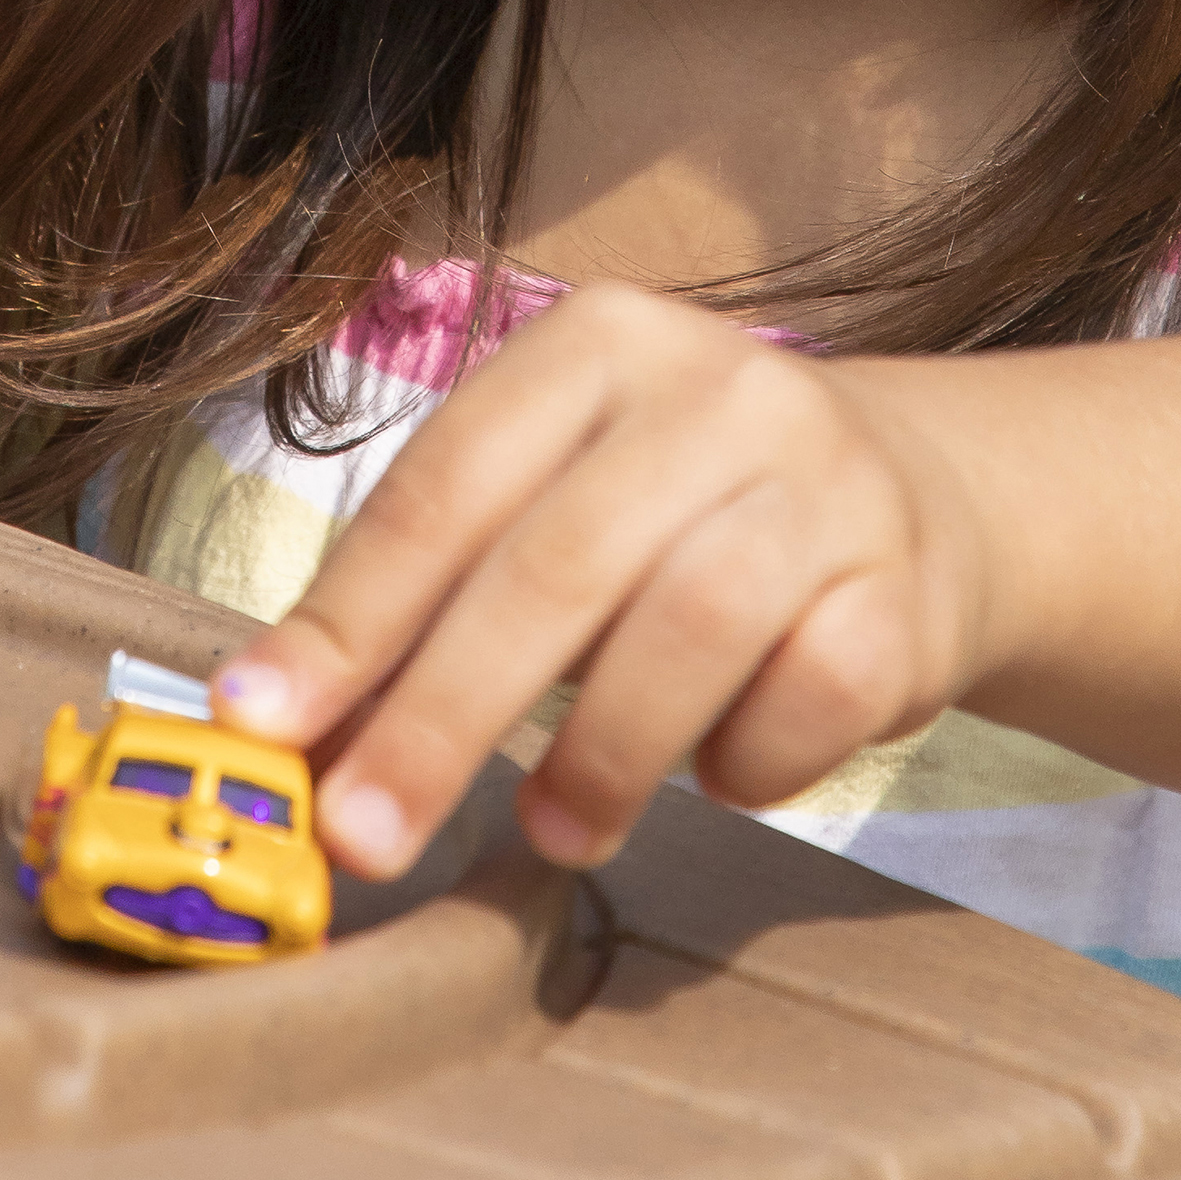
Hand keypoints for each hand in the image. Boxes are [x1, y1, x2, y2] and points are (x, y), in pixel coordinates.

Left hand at [206, 282, 994, 878]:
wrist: (919, 498)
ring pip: (688, 628)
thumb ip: (430, 598)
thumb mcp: (552, 508)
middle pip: (554, 565)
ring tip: (551, 831)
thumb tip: (279, 725)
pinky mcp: (906, 586)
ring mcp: (826, 480)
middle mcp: (717, 387)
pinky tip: (717, 769)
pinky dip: (746, 761)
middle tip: (366, 835)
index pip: (446, 484)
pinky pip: (808, 699)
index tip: (261, 722)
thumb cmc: (678, 517)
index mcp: (596, 343)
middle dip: (441, 715)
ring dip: (599, 757)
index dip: (348, 612)